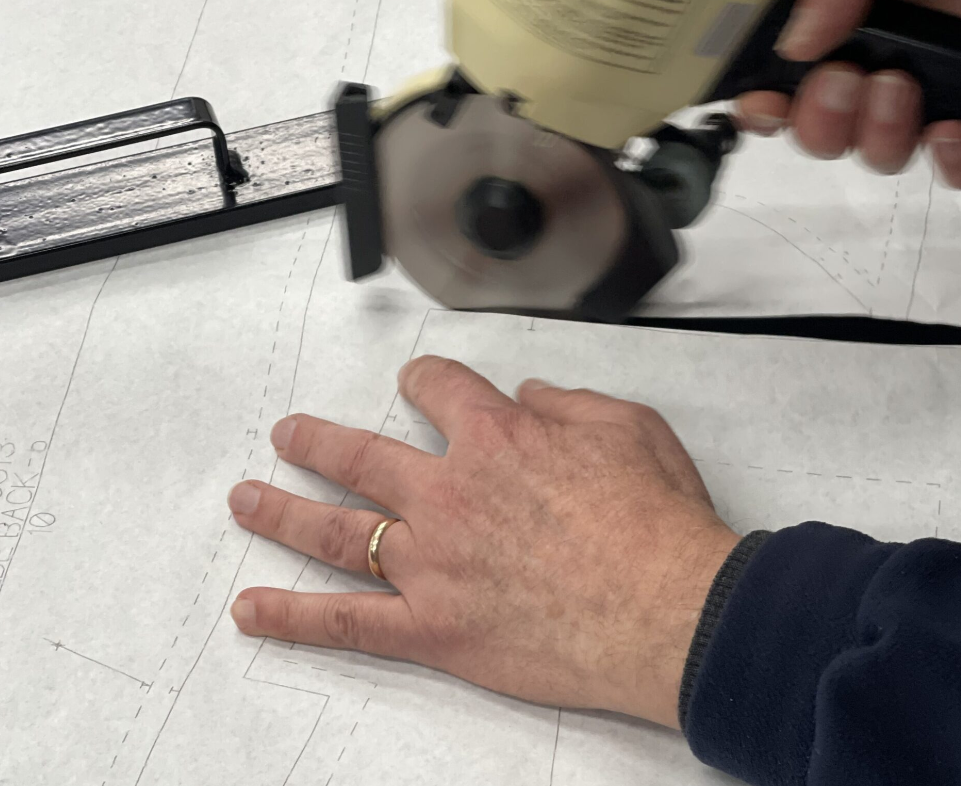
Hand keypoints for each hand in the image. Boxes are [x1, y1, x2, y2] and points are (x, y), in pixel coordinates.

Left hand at [227, 357, 739, 728]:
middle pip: (360, 455)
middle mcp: (449, 493)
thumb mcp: (629, 428)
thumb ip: (569, 403)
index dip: (424, 378)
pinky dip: (294, 618)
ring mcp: (432, 561)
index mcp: (496, 438)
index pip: (439, 388)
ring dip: (281, 512)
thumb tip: (532, 395)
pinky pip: (347, 622)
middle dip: (318, 442)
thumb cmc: (656, 524)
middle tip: (291, 436)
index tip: (417, 381)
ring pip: (334, 530)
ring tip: (246, 501)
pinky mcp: (433, 626)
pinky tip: (254, 611)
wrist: (671, 610)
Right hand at [738, 0, 960, 187]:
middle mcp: (878, 59)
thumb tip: (797, 44)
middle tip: (841, 82)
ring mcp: (931, 88)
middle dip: (820, 123)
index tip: (765, 103)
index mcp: (843, 18)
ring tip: (897, 87)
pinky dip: (953, 163)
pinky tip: (950, 129)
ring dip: (876, 137)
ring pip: (881, 153)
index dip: (766, 106)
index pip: (783, 82)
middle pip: (823, 132)